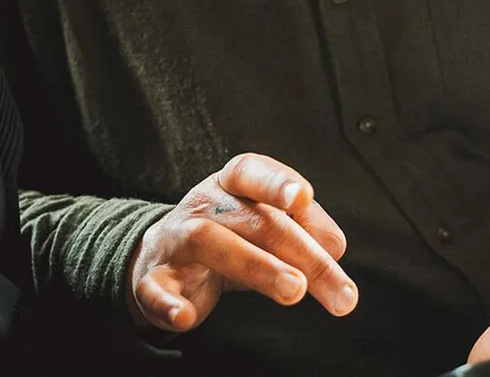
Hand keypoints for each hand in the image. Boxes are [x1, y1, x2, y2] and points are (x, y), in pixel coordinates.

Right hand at [126, 153, 357, 331]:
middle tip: (337, 287)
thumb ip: (304, 229)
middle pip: (251, 219)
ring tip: (294, 291)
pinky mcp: (152, 280)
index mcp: (231, 185)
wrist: (161, 258)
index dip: (277, 181)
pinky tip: (186, 318)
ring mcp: (175, 241)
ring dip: (254, 265)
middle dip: (298, 250)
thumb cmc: (231, 237)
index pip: (252, 172)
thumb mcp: (266, 224)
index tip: (304, 197)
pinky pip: (154, 289)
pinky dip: (167, 304)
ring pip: (208, 242)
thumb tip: (334, 247)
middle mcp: (203, 205)